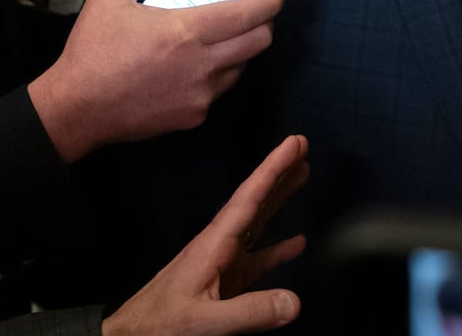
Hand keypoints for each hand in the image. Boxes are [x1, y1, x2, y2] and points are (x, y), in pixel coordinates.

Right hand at [27, 0, 285, 161]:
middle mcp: (204, 64)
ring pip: (239, 68)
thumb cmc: (93, 50)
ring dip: (239, 51)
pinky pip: (216, 90)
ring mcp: (202, 95)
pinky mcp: (193, 118)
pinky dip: (215, 74)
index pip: (248, 14)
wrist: (77, 109)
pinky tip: (195, 67)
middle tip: (257, 14)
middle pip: (259, 43)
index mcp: (188, 31)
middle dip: (265, 24)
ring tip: (224, 39)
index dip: (271, 2)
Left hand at [103, 135, 309, 335]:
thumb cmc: (158, 325)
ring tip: (302, 177)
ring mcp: (221, 264)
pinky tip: (296, 242)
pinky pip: (256, 259)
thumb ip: (248, 311)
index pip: (248, 199)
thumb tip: (295, 300)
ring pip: (256, 224)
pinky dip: (276, 248)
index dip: (273, 169)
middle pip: (254, 202)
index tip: (294, 143)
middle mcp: (218, 247)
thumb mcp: (202, 320)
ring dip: (278, 200)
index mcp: (212, 246)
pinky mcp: (223, 283)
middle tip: (302, 147)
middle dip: (278, 174)